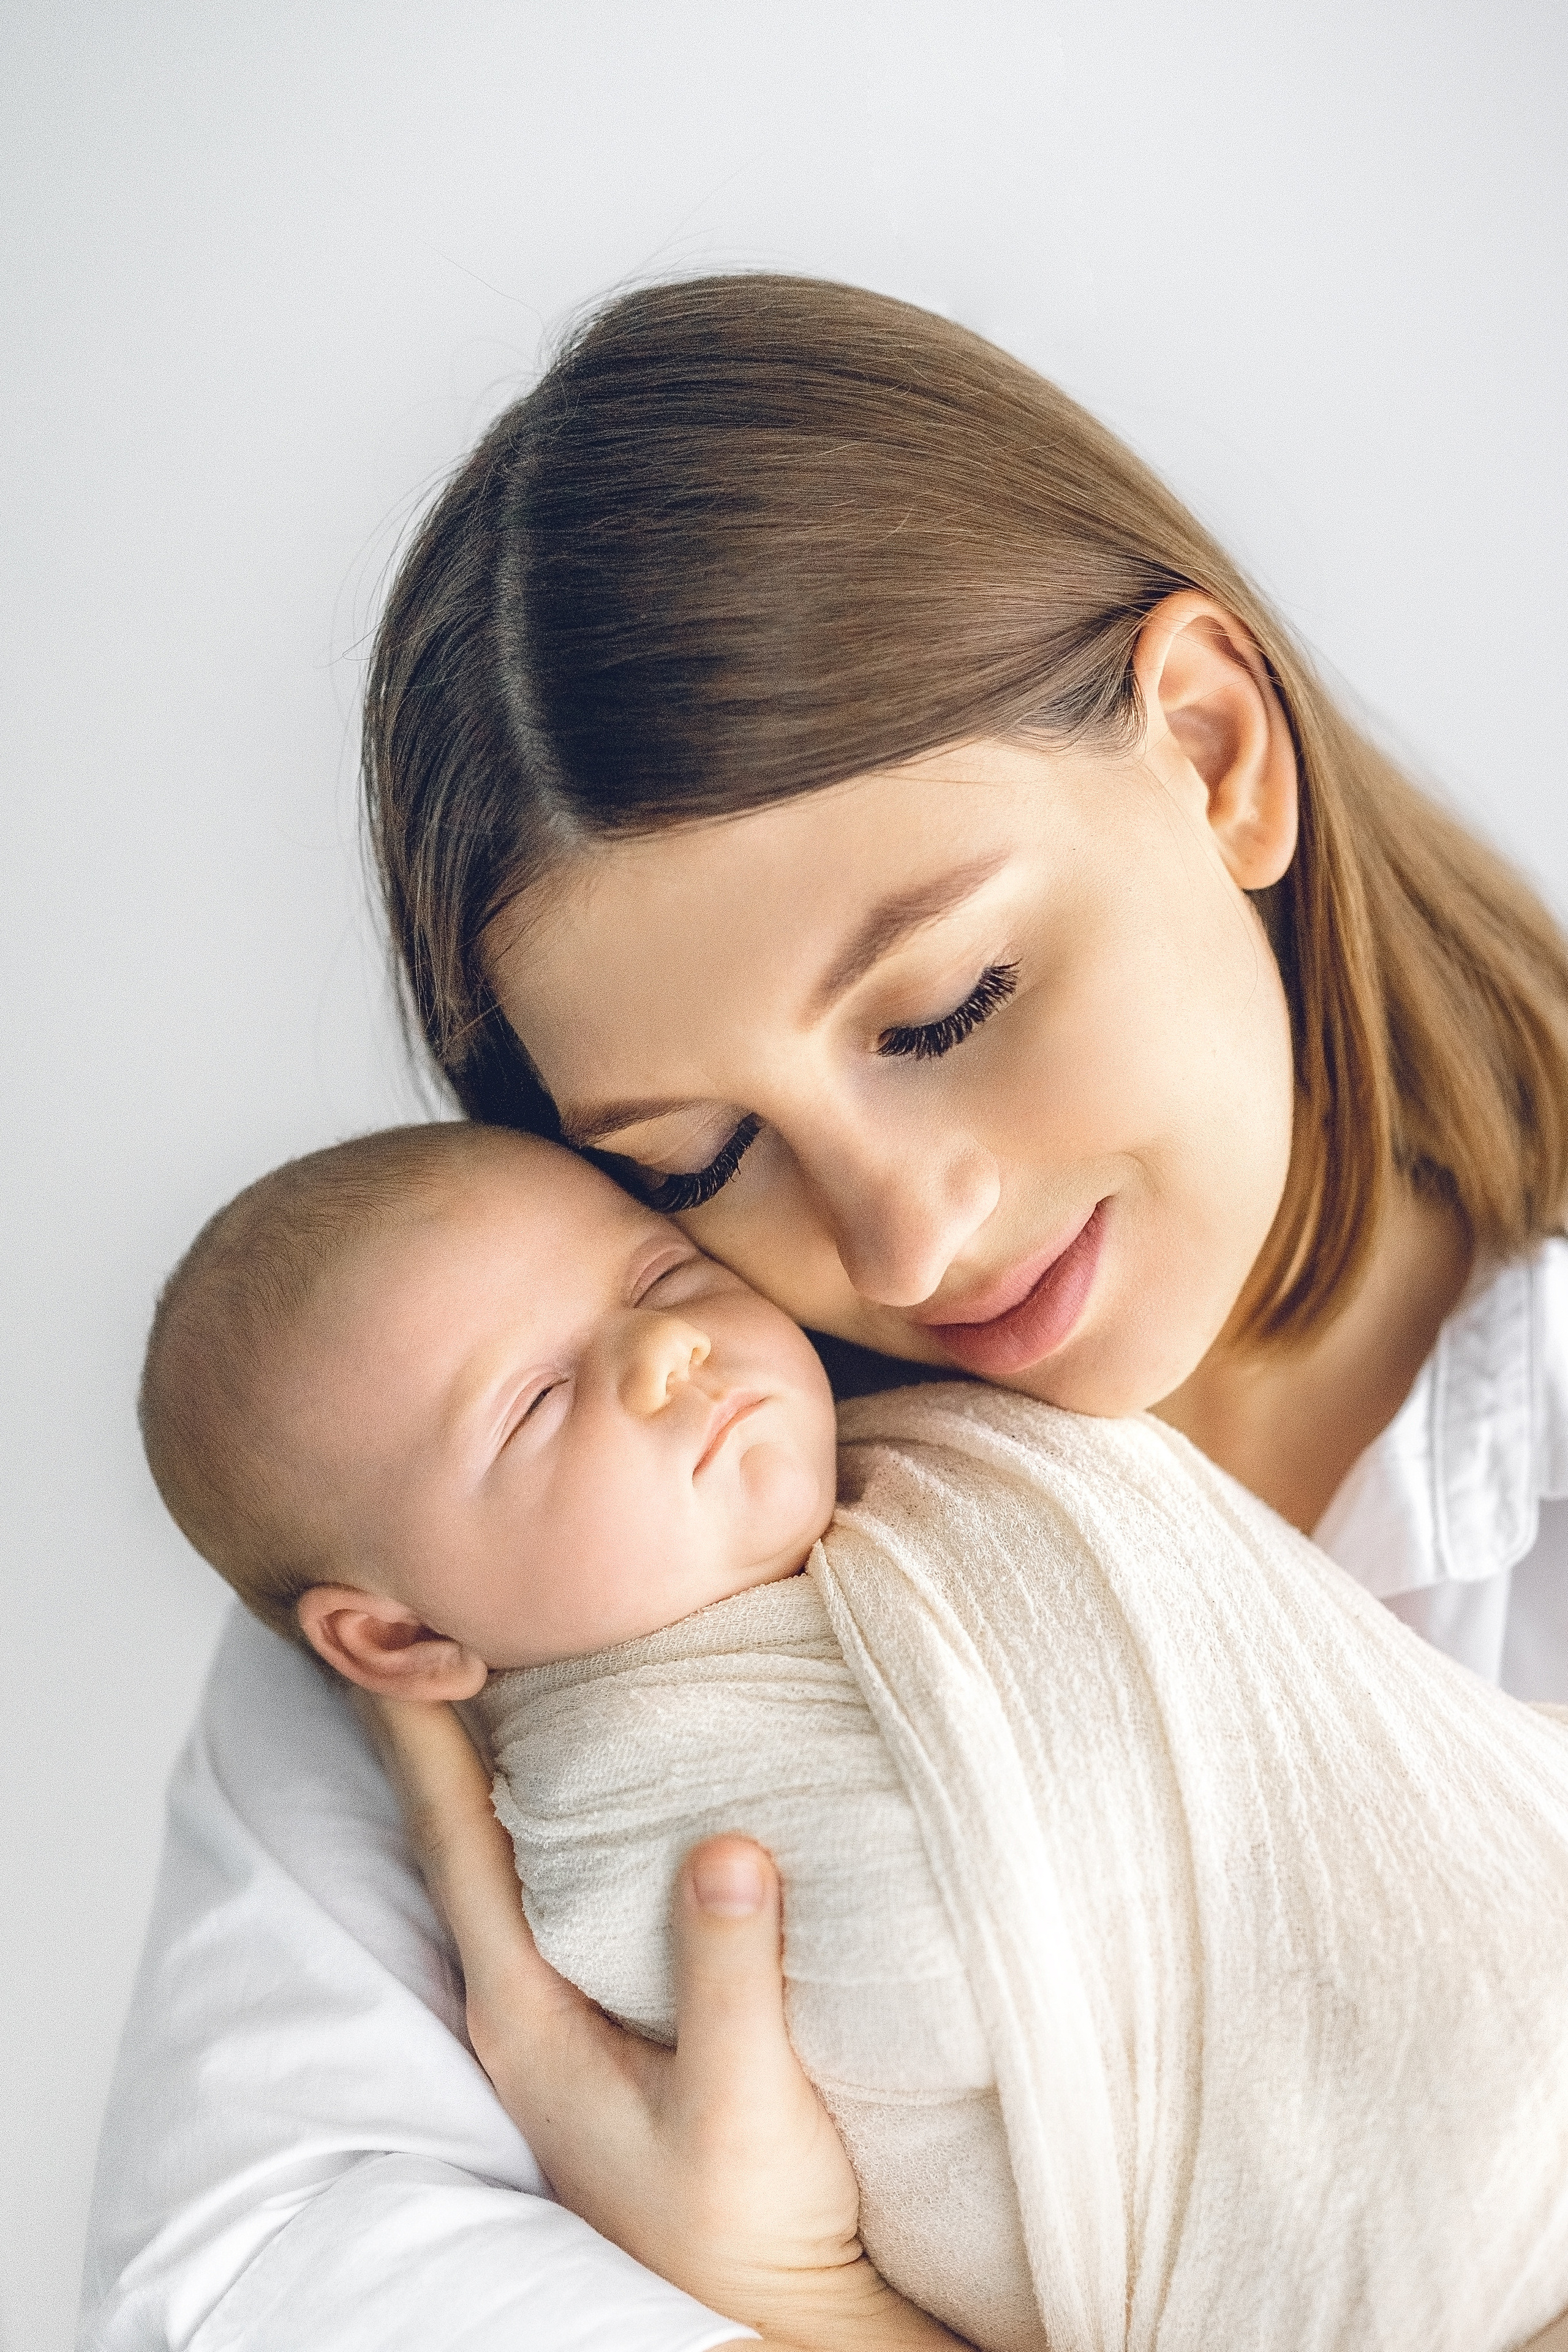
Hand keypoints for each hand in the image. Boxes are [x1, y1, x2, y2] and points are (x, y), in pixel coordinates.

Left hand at [356, 1690, 962, 2350]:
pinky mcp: (608, 2011)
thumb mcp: (745, 2108)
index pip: (452, 1842)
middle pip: (458, 1829)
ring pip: (504, 1849)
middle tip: (413, 1607)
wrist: (780, 2314)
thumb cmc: (750, 2225)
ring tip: (482, 1653)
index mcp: (527, 2012)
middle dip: (433, 1719)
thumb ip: (729, 1979)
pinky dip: (549, 1802)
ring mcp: (561, 2006)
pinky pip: (557, 1873)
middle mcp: (524, 1999)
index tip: (374, 1631)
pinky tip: (579, 1762)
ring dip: (487, 1754)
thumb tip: (725, 1843)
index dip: (414, 1734)